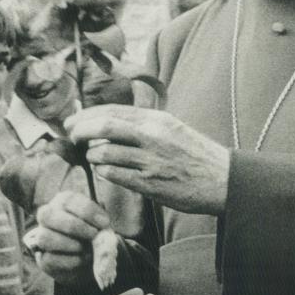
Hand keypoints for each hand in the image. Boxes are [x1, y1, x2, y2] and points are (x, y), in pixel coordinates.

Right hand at [30, 190, 110, 283]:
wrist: (89, 258)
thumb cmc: (94, 234)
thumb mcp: (100, 225)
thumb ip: (101, 226)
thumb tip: (103, 234)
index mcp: (62, 202)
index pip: (67, 200)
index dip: (87, 211)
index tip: (104, 223)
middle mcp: (47, 216)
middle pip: (47, 215)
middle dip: (75, 226)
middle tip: (93, 234)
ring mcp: (41, 237)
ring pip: (44, 237)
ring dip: (69, 244)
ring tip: (86, 248)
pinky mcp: (43, 258)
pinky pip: (50, 259)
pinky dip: (70, 260)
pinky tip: (83, 259)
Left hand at [66, 104, 229, 214]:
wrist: (222, 180)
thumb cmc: (193, 155)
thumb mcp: (171, 128)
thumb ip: (142, 123)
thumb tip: (108, 119)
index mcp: (156, 119)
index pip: (112, 111)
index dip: (86, 115)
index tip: (72, 122)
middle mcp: (153, 136)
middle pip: (104, 126)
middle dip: (81, 131)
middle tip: (72, 137)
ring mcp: (151, 160)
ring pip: (105, 153)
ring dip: (92, 156)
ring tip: (93, 157)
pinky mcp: (150, 183)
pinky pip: (114, 174)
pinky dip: (103, 171)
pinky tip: (105, 171)